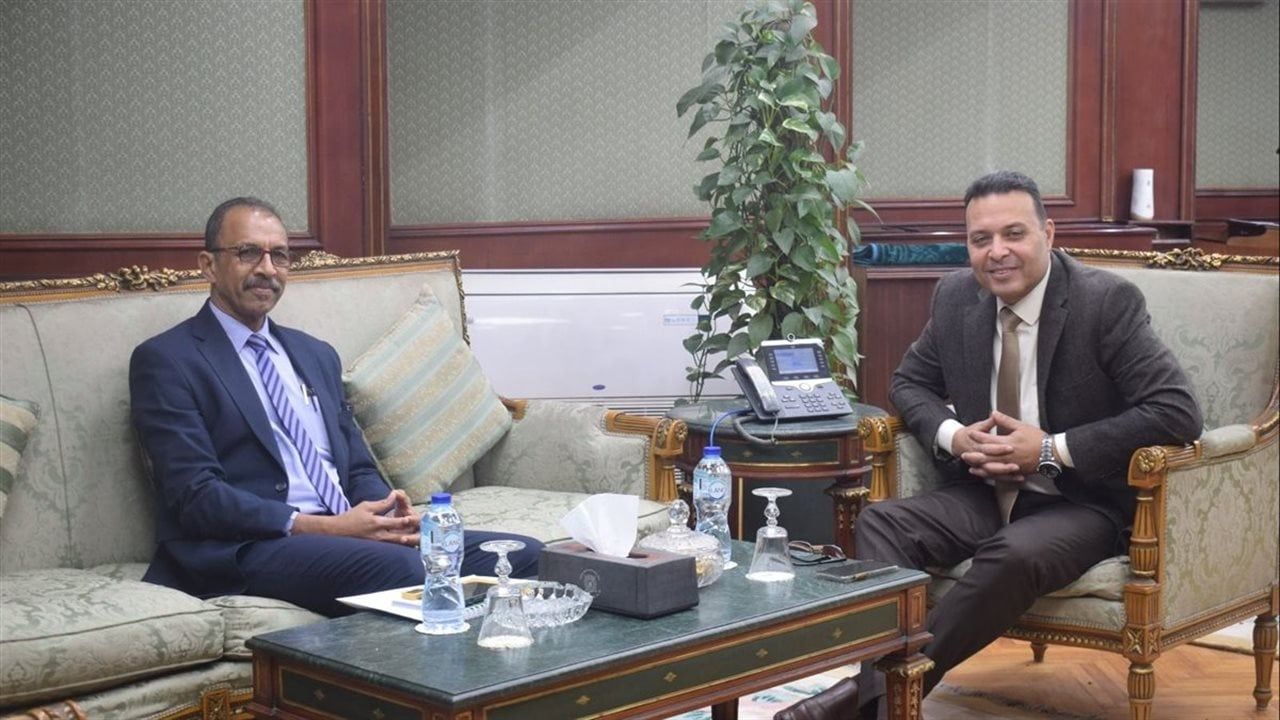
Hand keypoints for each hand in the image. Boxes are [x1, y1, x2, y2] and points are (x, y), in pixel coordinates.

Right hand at [293, 492, 419, 546]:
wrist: (337, 532)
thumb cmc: (351, 517)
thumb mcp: (366, 506)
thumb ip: (382, 503)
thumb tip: (394, 496)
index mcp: (376, 523)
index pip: (395, 523)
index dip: (407, 521)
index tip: (418, 519)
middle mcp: (378, 536)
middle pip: (399, 537)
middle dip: (413, 535)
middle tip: (424, 533)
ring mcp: (377, 544)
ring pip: (396, 545)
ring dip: (408, 543)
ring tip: (420, 541)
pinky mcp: (376, 548)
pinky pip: (390, 549)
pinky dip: (399, 547)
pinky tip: (408, 546)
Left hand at [962, 411, 1044, 477]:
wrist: (1052, 453)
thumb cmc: (1038, 439)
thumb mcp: (1021, 426)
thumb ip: (1005, 420)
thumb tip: (993, 413)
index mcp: (1008, 443)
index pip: (988, 440)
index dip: (978, 437)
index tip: (971, 434)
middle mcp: (1008, 456)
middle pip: (987, 456)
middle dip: (974, 455)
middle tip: (964, 454)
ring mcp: (1011, 465)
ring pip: (992, 467)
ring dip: (980, 467)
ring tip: (970, 466)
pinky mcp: (1016, 471)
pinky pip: (1000, 475)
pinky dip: (991, 475)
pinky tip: (985, 474)